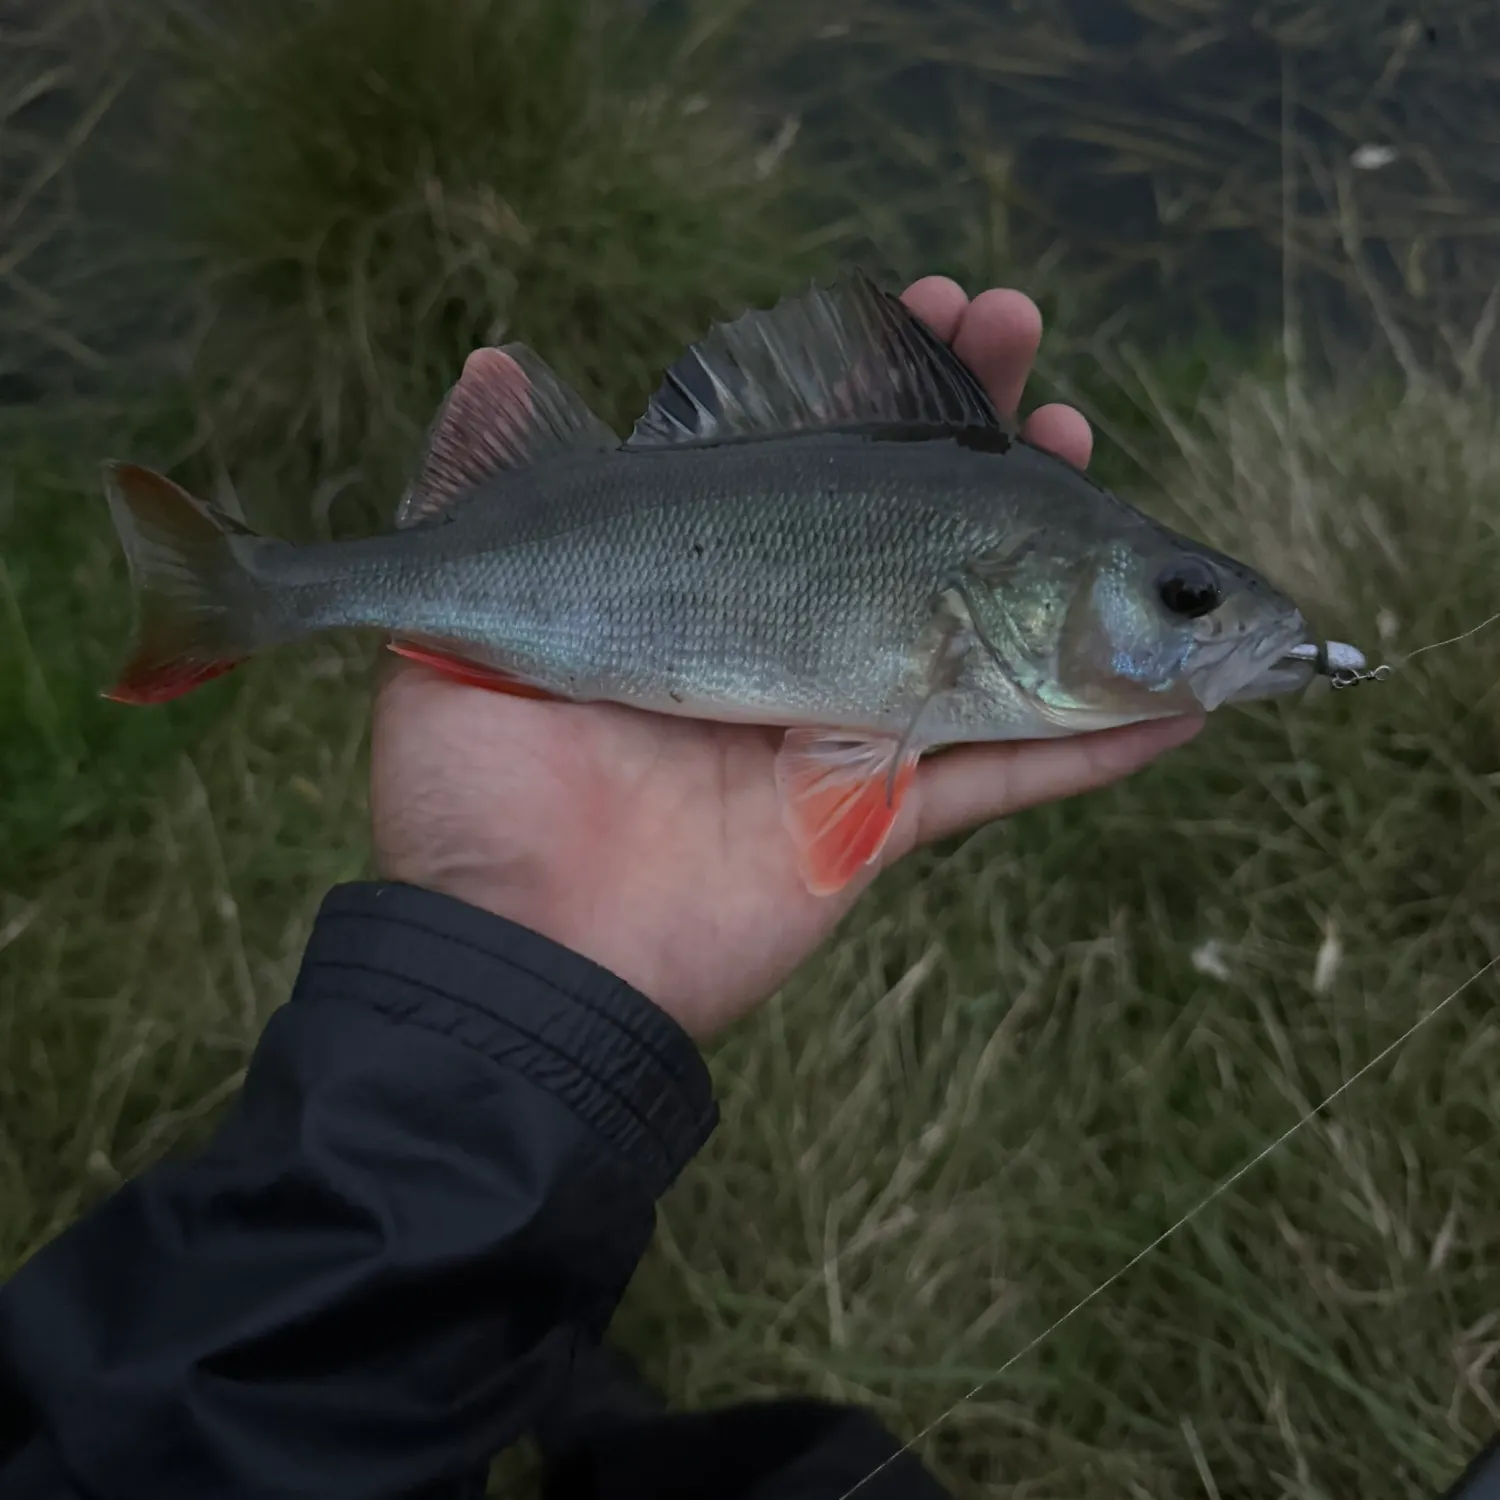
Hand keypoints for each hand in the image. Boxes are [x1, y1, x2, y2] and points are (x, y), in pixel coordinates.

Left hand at [370, 278, 1203, 1040]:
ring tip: (1098, 450)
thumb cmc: (476, 794)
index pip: (803, 462)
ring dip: (1050, 556)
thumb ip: (480, 491)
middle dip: (973, 433)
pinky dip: (1094, 754)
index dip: (871, 387)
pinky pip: (1000, 781)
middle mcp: (773, 648)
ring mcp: (834, 733)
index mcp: (688, 590)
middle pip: (902, 531)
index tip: (925, 304)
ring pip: (974, 635)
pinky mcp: (875, 820)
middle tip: (1026, 344)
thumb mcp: (449, 618)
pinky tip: (1183, 705)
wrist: (520, 952)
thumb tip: (493, 365)